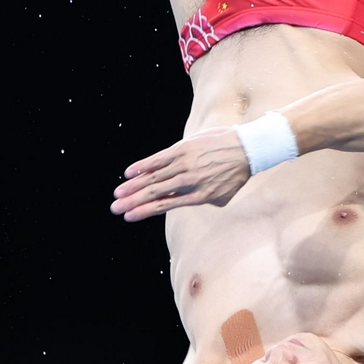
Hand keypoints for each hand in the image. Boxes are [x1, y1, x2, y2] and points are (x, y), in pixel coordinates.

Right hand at [110, 130, 251, 221]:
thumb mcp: (221, 195)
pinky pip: (159, 158)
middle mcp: (189, 180)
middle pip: (155, 192)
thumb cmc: (235, 174)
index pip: (166, 205)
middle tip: (115, 208)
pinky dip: (144, 165)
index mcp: (198, 195)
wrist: (248, 147)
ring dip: (133, 186)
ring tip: (117, 193)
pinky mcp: (183, 148)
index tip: (129, 217)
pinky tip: (129, 173)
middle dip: (133, 202)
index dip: (145, 211)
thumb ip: (202, 200)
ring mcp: (185, 163)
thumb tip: (183, 202)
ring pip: (154, 177)